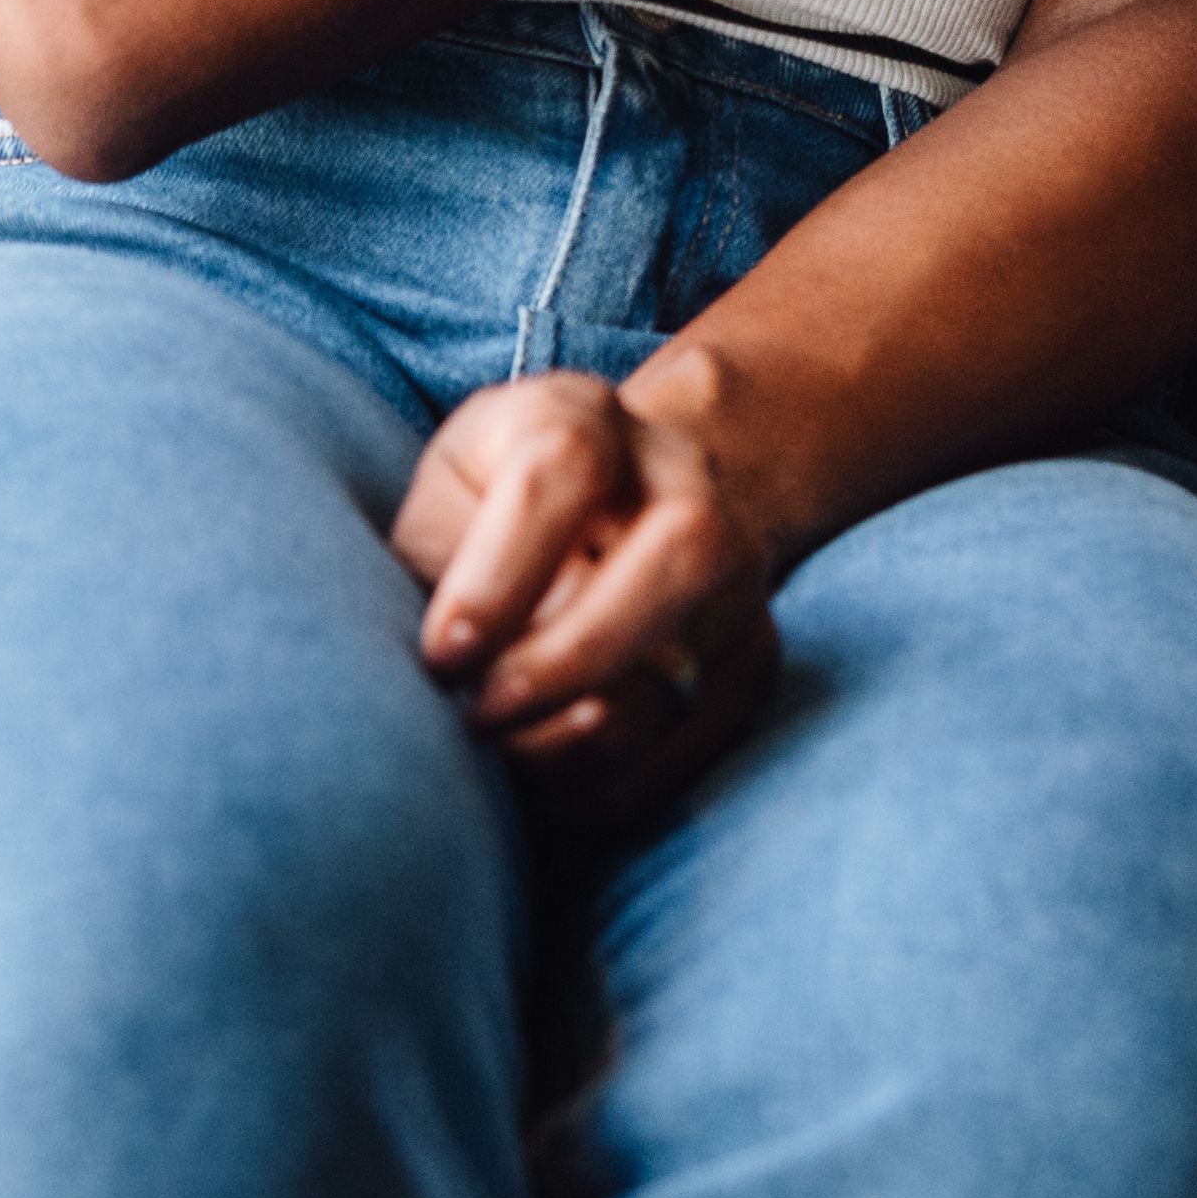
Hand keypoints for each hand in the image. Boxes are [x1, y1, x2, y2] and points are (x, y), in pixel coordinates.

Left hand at [391, 352, 786, 815]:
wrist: (605, 518)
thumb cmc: (487, 518)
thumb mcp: (441, 509)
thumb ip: (445, 565)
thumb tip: (475, 671)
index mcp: (584, 416)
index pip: (564, 468)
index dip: (501, 573)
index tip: (444, 654)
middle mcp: (685, 477)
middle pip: (680, 551)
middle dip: (568, 659)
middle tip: (483, 715)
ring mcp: (740, 564)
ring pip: (700, 655)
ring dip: (585, 736)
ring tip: (507, 752)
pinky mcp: (755, 649)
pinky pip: (700, 734)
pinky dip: (619, 779)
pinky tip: (552, 781)